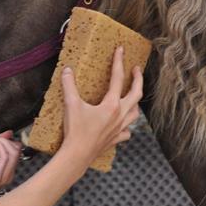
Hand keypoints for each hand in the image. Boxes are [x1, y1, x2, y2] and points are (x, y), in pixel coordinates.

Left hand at [0, 131, 22, 205]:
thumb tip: (8, 133)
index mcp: (5, 169)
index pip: (17, 151)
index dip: (8, 141)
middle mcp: (8, 173)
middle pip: (17, 150)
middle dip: (5, 140)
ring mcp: (4, 176)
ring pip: (14, 152)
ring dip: (2, 141)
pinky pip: (5, 157)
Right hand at [58, 47, 142, 169]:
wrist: (77, 156)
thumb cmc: (75, 131)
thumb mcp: (71, 105)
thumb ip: (69, 85)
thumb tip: (67, 70)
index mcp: (111, 105)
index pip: (118, 78)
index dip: (119, 62)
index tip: (121, 50)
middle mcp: (120, 115)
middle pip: (136, 94)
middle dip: (138, 79)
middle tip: (136, 69)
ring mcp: (120, 128)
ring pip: (135, 113)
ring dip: (135, 102)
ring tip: (132, 95)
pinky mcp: (116, 139)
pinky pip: (127, 131)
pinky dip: (128, 126)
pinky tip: (124, 125)